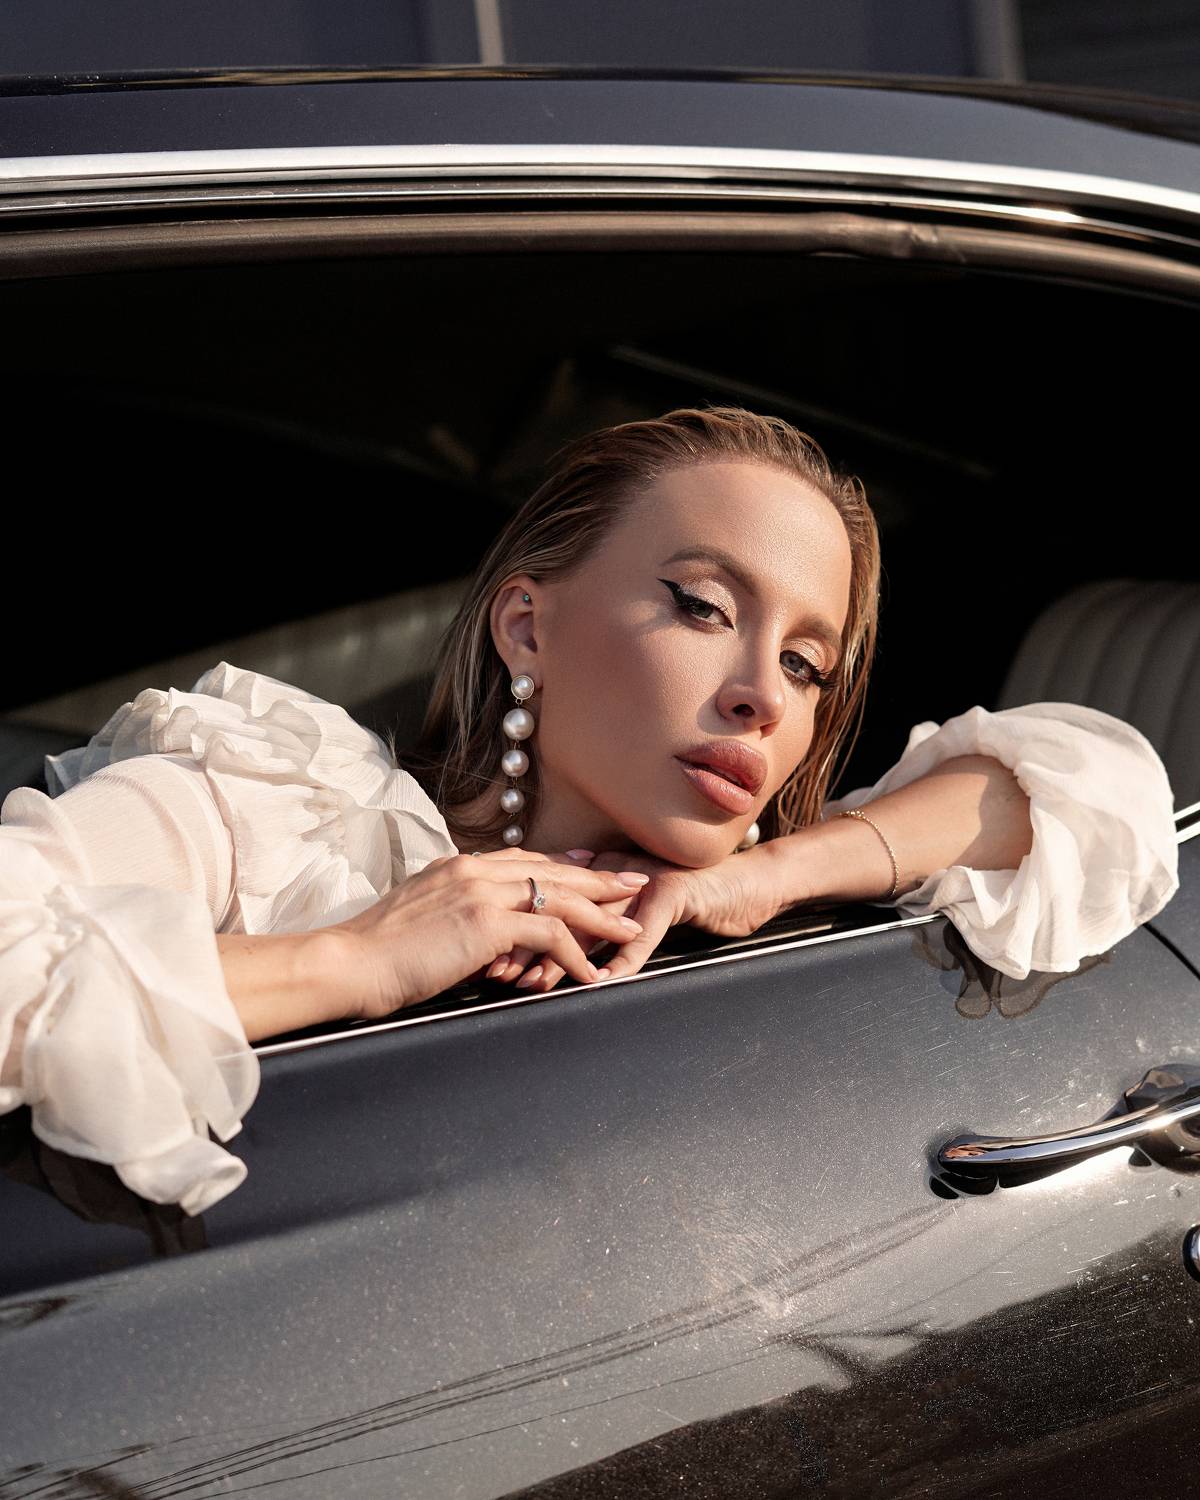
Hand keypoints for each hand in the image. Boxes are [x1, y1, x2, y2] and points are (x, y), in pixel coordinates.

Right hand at [333, 851, 649, 1018]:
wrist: (350, 963)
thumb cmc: (376, 954)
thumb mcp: (420, 919)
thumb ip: (453, 915)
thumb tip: (472, 934)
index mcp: (457, 866)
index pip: (522, 860)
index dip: (561, 863)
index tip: (589, 863)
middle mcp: (473, 870)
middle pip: (550, 871)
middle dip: (597, 878)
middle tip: (632, 883)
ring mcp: (481, 893)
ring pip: (559, 897)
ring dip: (600, 915)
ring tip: (630, 929)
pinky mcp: (487, 923)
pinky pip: (549, 933)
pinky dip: (575, 953)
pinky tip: (591, 972)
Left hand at [509, 843, 790, 991]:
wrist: (748, 885)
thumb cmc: (690, 906)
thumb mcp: (632, 920)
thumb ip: (593, 930)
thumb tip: (544, 959)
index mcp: (599, 877)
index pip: (547, 905)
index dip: (513, 930)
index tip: (481, 957)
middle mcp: (613, 876)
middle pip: (559, 912)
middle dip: (523, 944)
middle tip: (493, 972)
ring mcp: (642, 884)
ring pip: (592, 924)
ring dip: (561, 957)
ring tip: (534, 984)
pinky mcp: (672, 897)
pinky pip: (643, 935)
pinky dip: (621, 960)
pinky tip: (602, 982)